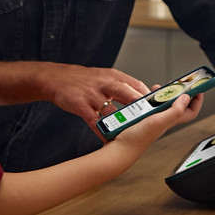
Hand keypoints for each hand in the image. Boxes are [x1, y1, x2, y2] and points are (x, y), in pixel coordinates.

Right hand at [33, 63, 149, 125]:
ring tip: (132, 133)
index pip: (136, 84)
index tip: (159, 105)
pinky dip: (101, 131)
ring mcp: (92, 94)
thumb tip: (142, 95)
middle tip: (151, 117)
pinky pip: (93, 120)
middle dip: (140, 105)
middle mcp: (104, 83)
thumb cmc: (82, 80)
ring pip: (110, 108)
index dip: (149, 96)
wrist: (56, 78)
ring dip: (121, 121)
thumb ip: (122, 85)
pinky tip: (108, 138)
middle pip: (126, 92)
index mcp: (113, 76)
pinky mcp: (80, 104)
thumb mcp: (105, 76)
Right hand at [111, 93, 202, 151]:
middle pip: (178, 104)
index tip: (197, 88)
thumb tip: (186, 98)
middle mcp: (164, 119)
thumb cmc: (137, 139)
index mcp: (170, 120)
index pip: (190, 111)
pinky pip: (150, 105)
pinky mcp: (143, 117)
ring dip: (163, 94)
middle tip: (177, 83)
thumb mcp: (159, 122)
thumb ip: (174, 111)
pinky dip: (149, 98)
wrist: (120, 146)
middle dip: (178, 92)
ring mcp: (153, 118)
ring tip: (158, 88)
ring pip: (163, 103)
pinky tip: (144, 97)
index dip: (197, 100)